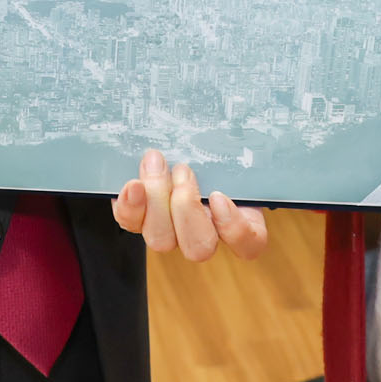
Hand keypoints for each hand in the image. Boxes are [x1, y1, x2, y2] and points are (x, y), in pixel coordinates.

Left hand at [111, 150, 268, 261]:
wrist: (175, 135)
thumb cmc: (211, 139)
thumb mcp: (228, 142)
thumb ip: (234, 150)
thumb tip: (247, 133)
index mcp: (238, 216)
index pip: (250, 243)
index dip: (234, 228)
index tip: (217, 196)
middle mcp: (204, 231)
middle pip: (199, 248)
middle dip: (186, 208)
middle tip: (184, 170)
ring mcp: (170, 229)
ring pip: (162, 240)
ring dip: (157, 201)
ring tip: (156, 163)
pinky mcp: (140, 218)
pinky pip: (132, 224)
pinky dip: (130, 206)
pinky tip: (132, 185)